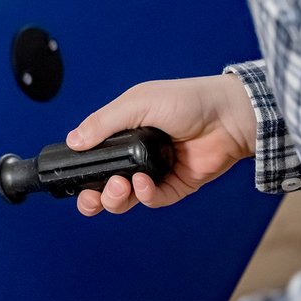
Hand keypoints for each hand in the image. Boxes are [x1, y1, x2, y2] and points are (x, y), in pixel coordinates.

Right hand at [67, 74, 256, 215]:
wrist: (228, 116)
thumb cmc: (186, 100)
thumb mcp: (135, 104)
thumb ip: (102, 123)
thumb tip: (73, 141)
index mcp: (122, 133)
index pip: (92, 157)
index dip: (80, 170)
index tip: (72, 176)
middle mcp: (135, 155)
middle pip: (103, 186)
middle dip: (92, 197)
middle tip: (90, 196)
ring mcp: (154, 172)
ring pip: (125, 198)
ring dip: (115, 198)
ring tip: (119, 186)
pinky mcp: (175, 185)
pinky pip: (153, 200)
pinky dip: (145, 196)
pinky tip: (143, 184)